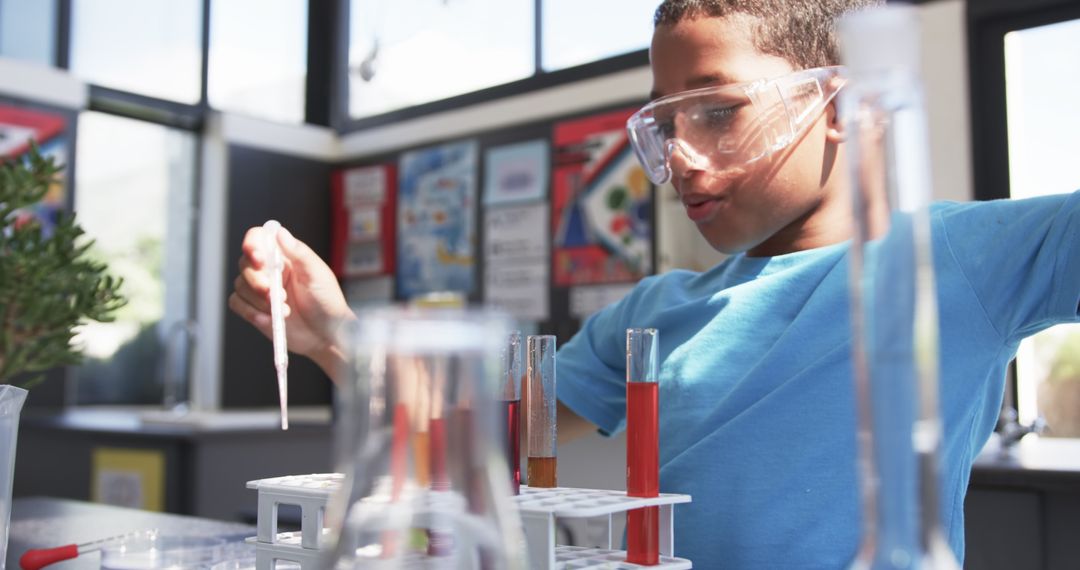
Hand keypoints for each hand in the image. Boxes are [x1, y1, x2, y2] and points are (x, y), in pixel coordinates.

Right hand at [228, 225, 353, 380]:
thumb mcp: (317, 274)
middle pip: (245, 264)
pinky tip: (268, 319)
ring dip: (258, 300)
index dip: (252, 246)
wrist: (326, 335)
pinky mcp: (254, 308)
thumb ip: (299, 253)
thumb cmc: (327, 302)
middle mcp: (269, 270)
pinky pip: (236, 303)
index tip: (260, 261)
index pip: (258, 239)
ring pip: (240, 285)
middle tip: (278, 296)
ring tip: (283, 310)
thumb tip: (279, 232)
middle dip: (258, 281)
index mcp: (284, 256)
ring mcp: (260, 290)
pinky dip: (250, 311)